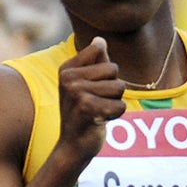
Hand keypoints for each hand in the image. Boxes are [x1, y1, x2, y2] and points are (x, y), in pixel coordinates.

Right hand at [56, 37, 126, 165]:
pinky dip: (116, 115)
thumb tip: (100, 40)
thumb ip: (95, 61)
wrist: (73, 147)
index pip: (99, 50)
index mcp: (67, 69)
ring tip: (98, 111)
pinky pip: (120, 106)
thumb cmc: (82, 113)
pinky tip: (100, 121)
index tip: (90, 88)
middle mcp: (68, 78)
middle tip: (96, 103)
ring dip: (115, 102)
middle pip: (113, 69)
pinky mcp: (87, 109)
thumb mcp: (85, 84)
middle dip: (113, 89)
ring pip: (119, 87)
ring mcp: (76, 93)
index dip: (105, 72)